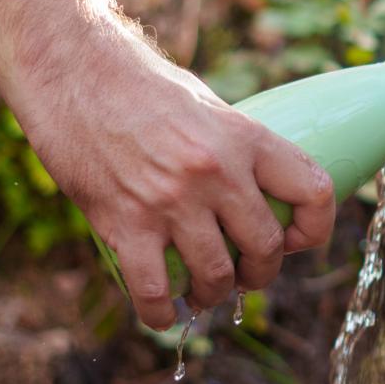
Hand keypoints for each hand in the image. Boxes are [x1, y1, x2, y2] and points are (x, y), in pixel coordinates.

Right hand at [13, 22, 335, 329]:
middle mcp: (216, 173)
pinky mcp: (124, 223)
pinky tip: (164, 315)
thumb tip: (255, 189)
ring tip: (204, 293)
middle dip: (262, 272)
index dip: (315, 228)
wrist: (69, 68)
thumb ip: (234, 148)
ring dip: (214, 295)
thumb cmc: (138, 82)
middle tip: (247, 274)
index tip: (298, 240)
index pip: (315, 192)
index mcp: (246, 138)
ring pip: (217, 277)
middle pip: (267, 247)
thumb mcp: (206, 105)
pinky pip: (154, 291)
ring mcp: (171, 201)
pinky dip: (163, 314)